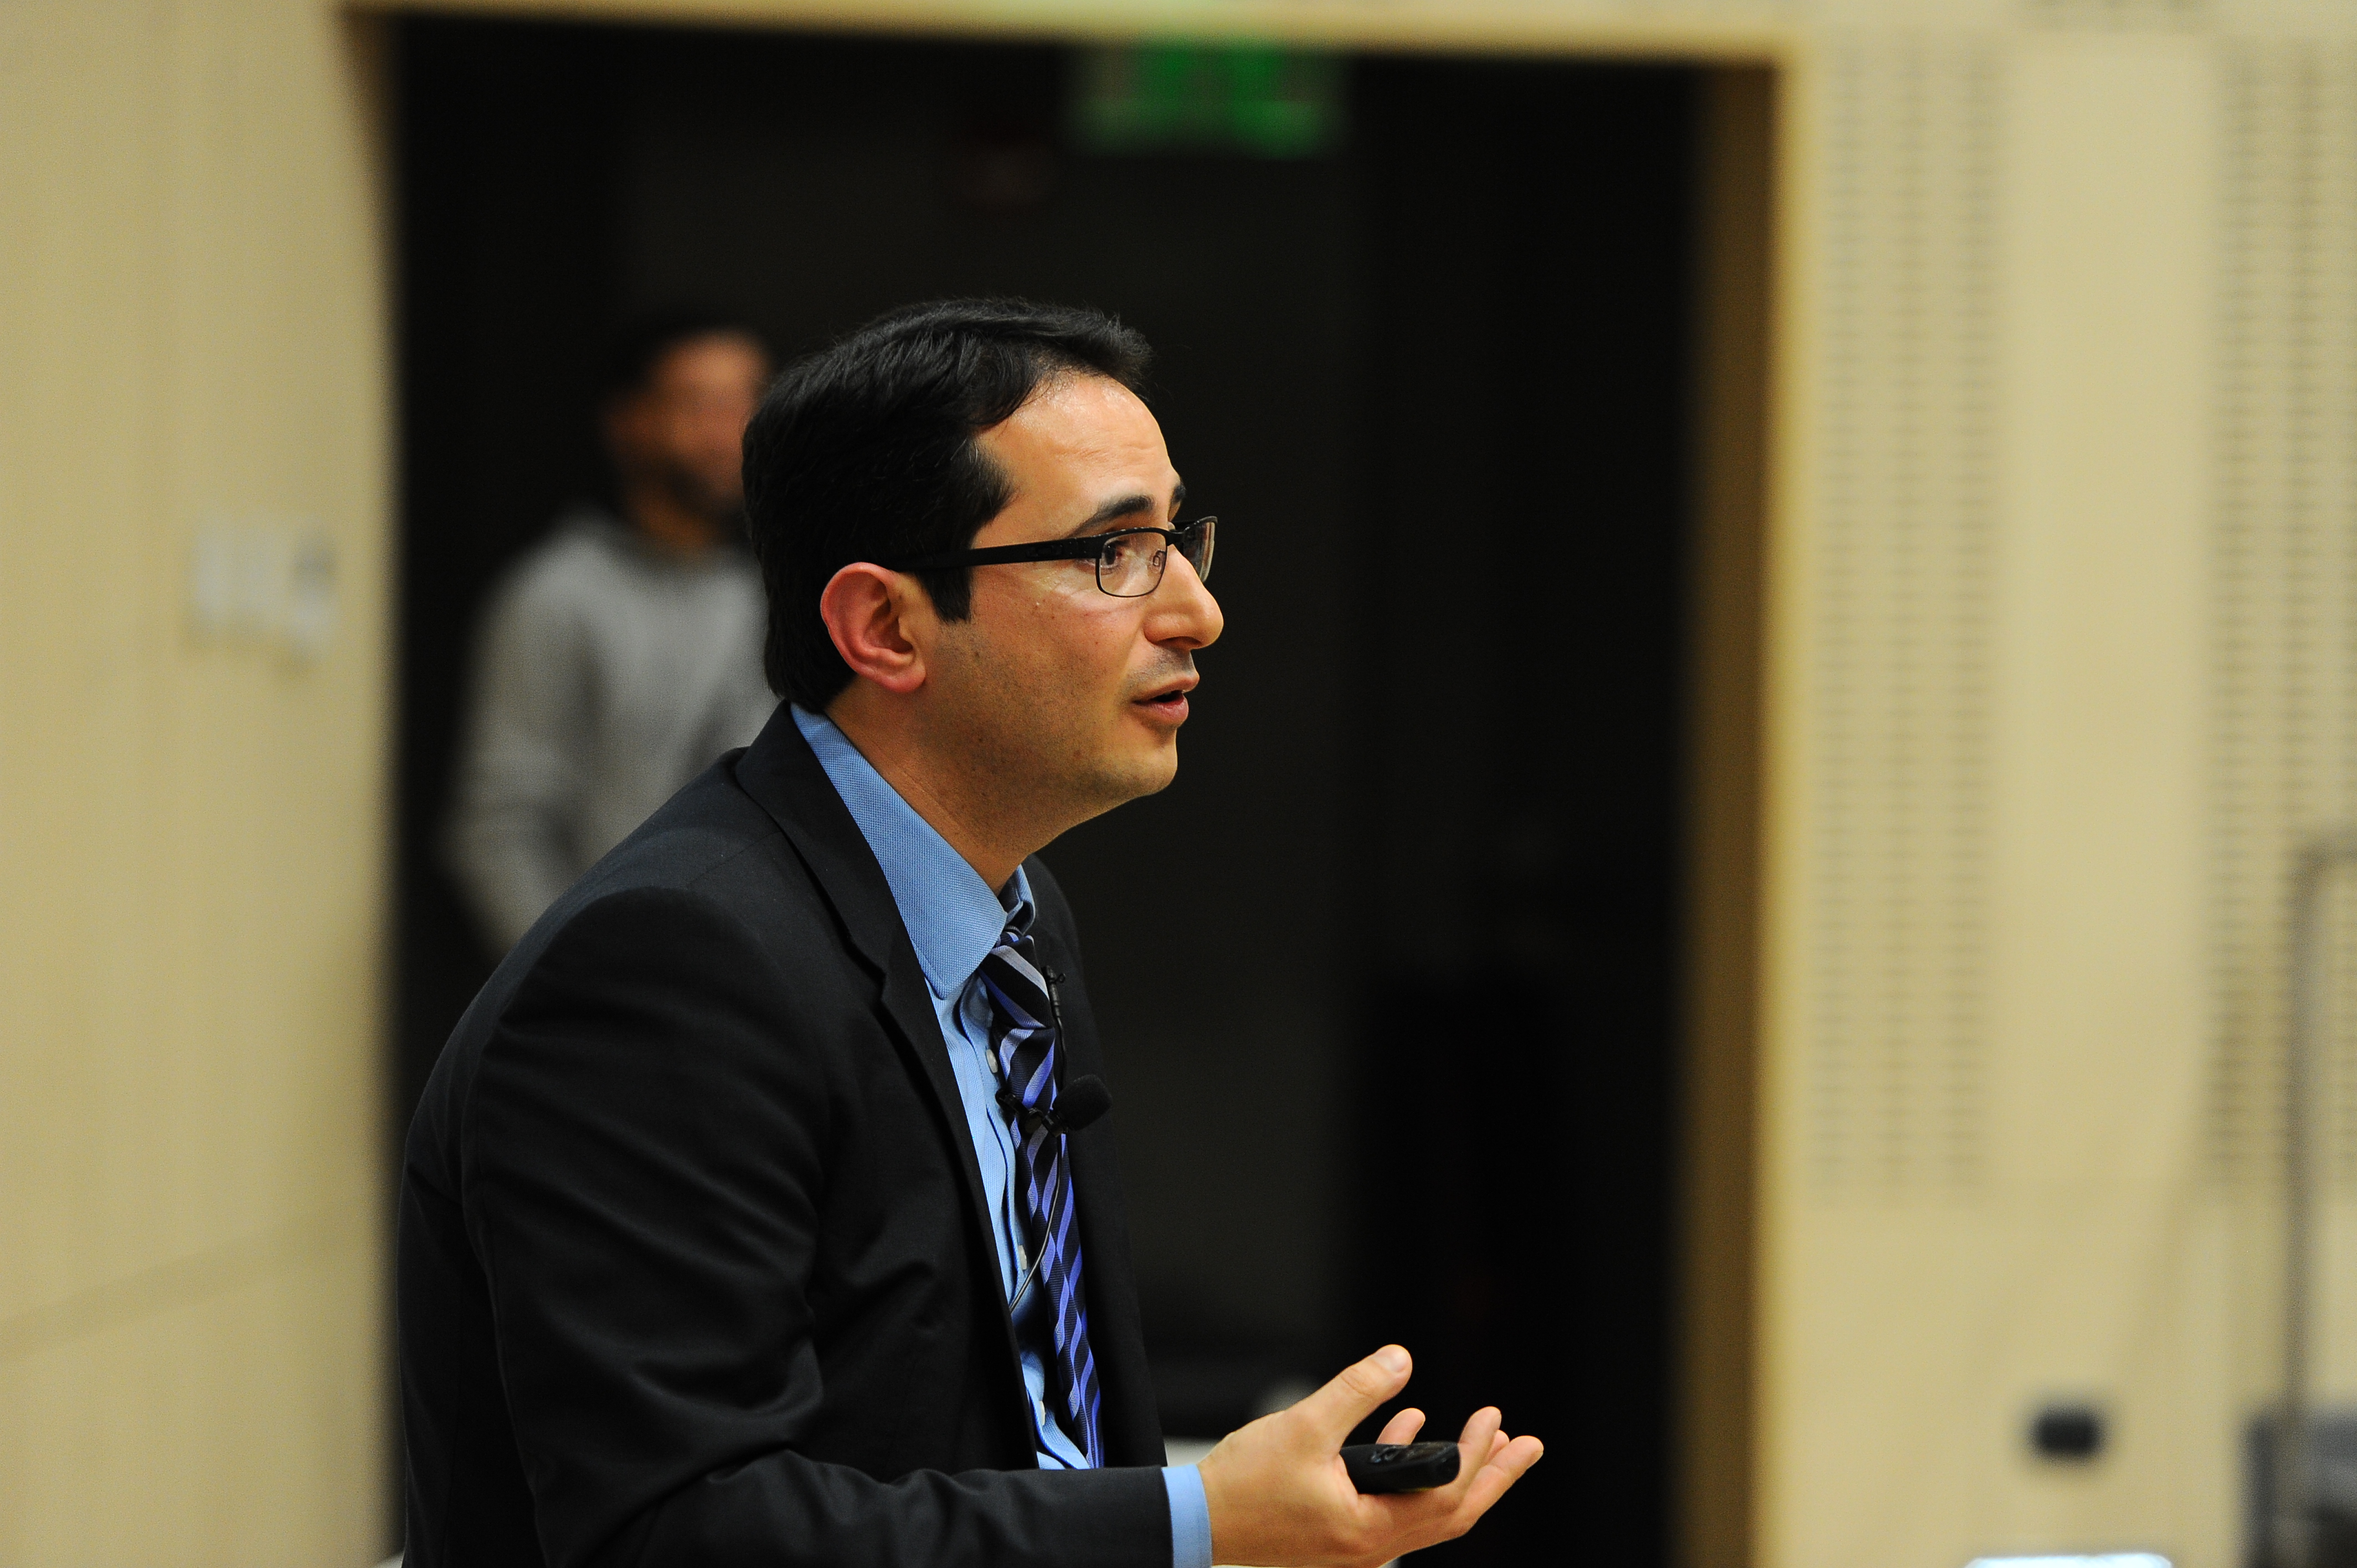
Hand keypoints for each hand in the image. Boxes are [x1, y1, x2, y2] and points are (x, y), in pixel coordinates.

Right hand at [1194, 1345, 1542, 1566]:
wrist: (1197, 1522)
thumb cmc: (1244, 1484)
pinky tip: (1410, 1427)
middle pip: (1452, 1515)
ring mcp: (1355, 1544)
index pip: (1448, 1497)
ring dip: (1458, 1473)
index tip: (1495, 1420)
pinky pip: (1392, 1504)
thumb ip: (1357, 1391)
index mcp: (1370, 1529)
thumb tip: (1401, 1358)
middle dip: (1493, 1477)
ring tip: (1485, 1438)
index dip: (1480, 1459)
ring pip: (1426, 1511)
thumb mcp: (1305, 1426)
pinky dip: (1410, 1471)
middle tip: (1526, 1446)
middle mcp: (1371, 1546)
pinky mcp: (1338, 1532)